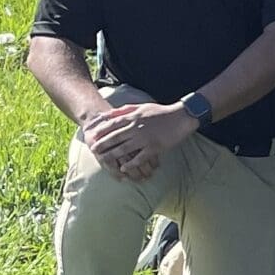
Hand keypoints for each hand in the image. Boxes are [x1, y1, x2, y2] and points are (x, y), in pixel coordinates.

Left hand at [82, 101, 196, 178]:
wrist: (182, 116)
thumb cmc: (161, 111)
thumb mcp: (142, 106)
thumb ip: (124, 110)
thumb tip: (108, 114)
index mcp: (134, 117)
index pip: (112, 125)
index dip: (101, 131)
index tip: (92, 136)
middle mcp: (137, 128)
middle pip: (115, 138)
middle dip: (103, 144)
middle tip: (93, 150)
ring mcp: (145, 139)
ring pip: (124, 149)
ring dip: (112, 155)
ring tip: (104, 160)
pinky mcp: (154, 147)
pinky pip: (139, 158)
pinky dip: (130, 164)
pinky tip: (123, 168)